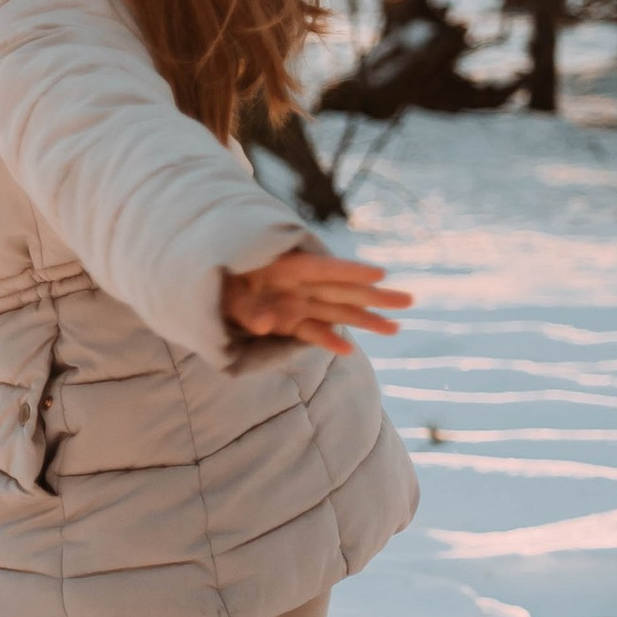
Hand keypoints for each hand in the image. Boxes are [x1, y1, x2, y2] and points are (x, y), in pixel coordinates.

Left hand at [220, 245, 413, 352]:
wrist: (207, 285)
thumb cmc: (219, 278)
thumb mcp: (226, 292)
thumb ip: (248, 310)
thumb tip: (267, 324)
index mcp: (286, 266)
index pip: (325, 269)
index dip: (351, 272)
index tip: (380, 274)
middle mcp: (297, 285)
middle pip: (342, 291)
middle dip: (375, 297)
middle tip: (409, 301)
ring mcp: (296, 303)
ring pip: (337, 312)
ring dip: (365, 319)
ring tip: (396, 327)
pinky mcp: (288, 321)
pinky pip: (313, 331)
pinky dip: (328, 341)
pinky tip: (349, 350)